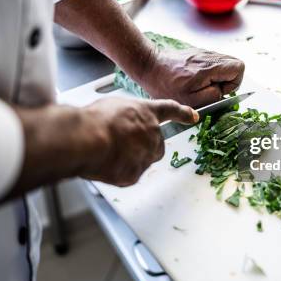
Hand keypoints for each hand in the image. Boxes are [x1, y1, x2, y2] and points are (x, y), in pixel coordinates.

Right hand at [8, 97, 197, 196]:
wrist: (87, 139)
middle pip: (157, 145)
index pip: (170, 110)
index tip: (193, 116)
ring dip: (129, 159)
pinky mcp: (135, 174)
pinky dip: (118, 172)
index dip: (183, 113)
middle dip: (145, 147)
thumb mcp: (112, 106)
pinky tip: (104, 163)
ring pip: (142, 161)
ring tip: (107, 152)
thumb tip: (122, 125)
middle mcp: (152, 134)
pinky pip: (128, 175)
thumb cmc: (95, 119)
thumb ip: (125, 116)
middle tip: (123, 145)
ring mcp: (146, 155)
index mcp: (147, 113)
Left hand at [141, 47, 244, 107]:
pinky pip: (213, 62)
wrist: (149, 66)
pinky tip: (195, 78)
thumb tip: (222, 92)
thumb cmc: (166, 85)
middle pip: (235, 63)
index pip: (239, 68)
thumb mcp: (190, 100)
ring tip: (203, 84)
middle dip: (228, 79)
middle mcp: (209, 55)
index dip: (233, 83)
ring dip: (219, 76)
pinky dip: (210, 72)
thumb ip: (212, 96)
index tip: (218, 91)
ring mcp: (203, 52)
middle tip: (212, 88)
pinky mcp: (197, 53)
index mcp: (209, 66)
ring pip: (225, 63)